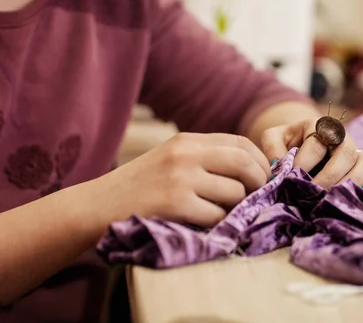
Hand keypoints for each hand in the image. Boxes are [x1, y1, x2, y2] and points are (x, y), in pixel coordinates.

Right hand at [96, 133, 269, 227]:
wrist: (95, 207)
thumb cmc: (136, 187)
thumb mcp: (170, 160)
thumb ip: (205, 159)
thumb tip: (250, 171)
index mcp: (187, 140)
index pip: (240, 143)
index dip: (260, 162)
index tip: (263, 178)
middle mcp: (186, 154)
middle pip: (244, 163)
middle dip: (258, 183)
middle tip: (256, 198)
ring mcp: (181, 178)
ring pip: (234, 193)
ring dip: (235, 208)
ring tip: (222, 213)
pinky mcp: (175, 204)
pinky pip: (217, 215)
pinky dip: (217, 223)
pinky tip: (203, 224)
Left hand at [261, 119, 362, 189]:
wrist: (301, 144)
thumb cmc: (287, 143)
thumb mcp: (273, 139)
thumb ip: (272, 149)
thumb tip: (279, 168)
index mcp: (319, 125)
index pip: (317, 141)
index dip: (305, 161)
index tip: (291, 178)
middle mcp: (342, 136)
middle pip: (347, 152)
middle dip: (330, 175)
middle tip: (314, 192)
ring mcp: (357, 150)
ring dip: (352, 182)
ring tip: (333, 199)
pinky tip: (352, 199)